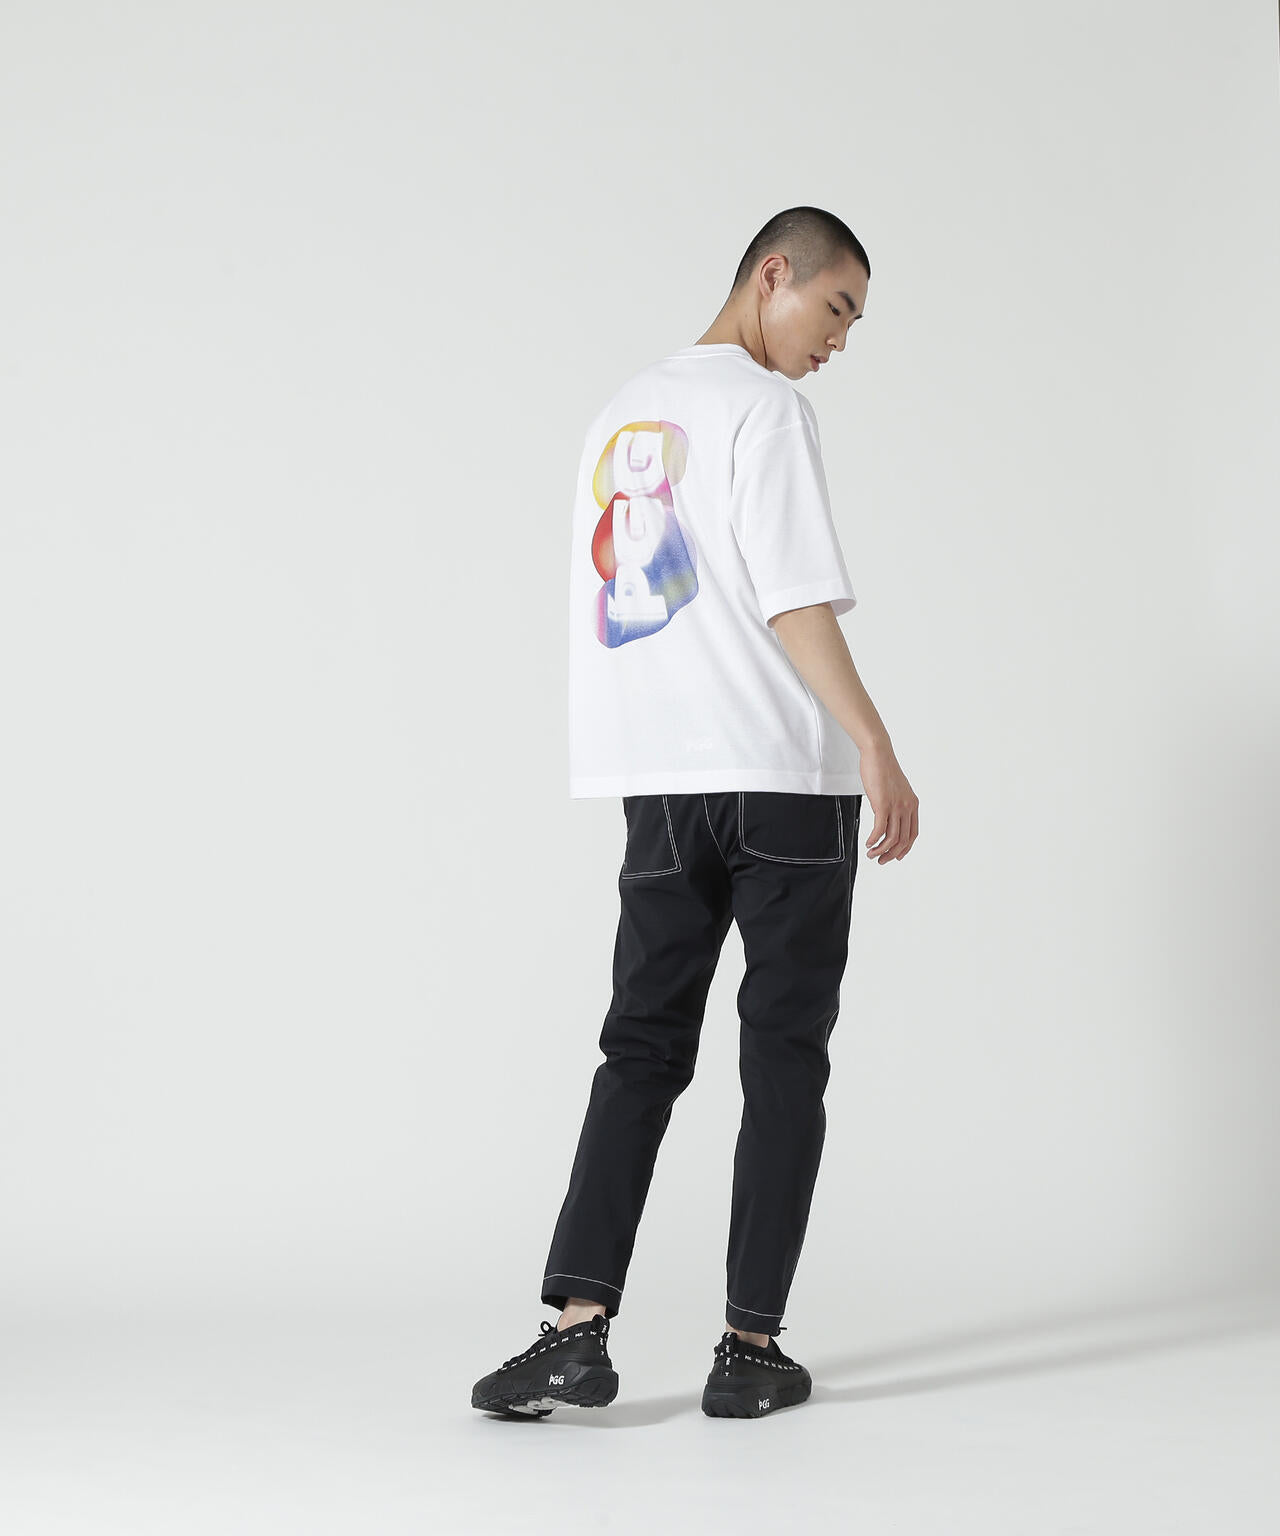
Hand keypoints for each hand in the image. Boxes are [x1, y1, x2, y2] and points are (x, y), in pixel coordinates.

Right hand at [858, 742, 918, 862]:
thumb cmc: (883, 769)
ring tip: (871, 854)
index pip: (913, 834)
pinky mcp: (883, 804)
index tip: (896, 856)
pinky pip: (880, 829)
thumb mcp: (894, 789)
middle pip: (904, 840)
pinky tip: (868, 843)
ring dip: (881, 850)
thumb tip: (886, 816)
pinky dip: (874, 840)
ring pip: (892, 838)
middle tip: (880, 861)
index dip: (905, 848)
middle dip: (892, 854)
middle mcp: (907, 807)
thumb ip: (894, 803)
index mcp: (913, 804)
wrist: (878, 753)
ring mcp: (896, 806)